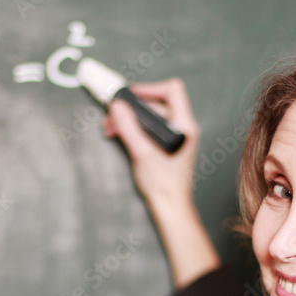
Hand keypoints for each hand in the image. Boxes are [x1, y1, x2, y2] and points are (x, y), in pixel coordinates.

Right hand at [103, 78, 200, 214]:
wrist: (170, 207)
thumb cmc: (163, 185)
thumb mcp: (142, 153)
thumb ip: (128, 127)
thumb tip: (117, 106)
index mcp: (184, 126)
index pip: (172, 91)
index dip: (149, 89)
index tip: (130, 95)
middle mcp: (182, 128)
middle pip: (156, 104)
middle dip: (131, 108)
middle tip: (112, 115)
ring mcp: (174, 136)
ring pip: (150, 116)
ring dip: (129, 119)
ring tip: (111, 127)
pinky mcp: (166, 144)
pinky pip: (149, 128)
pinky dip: (134, 128)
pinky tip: (120, 134)